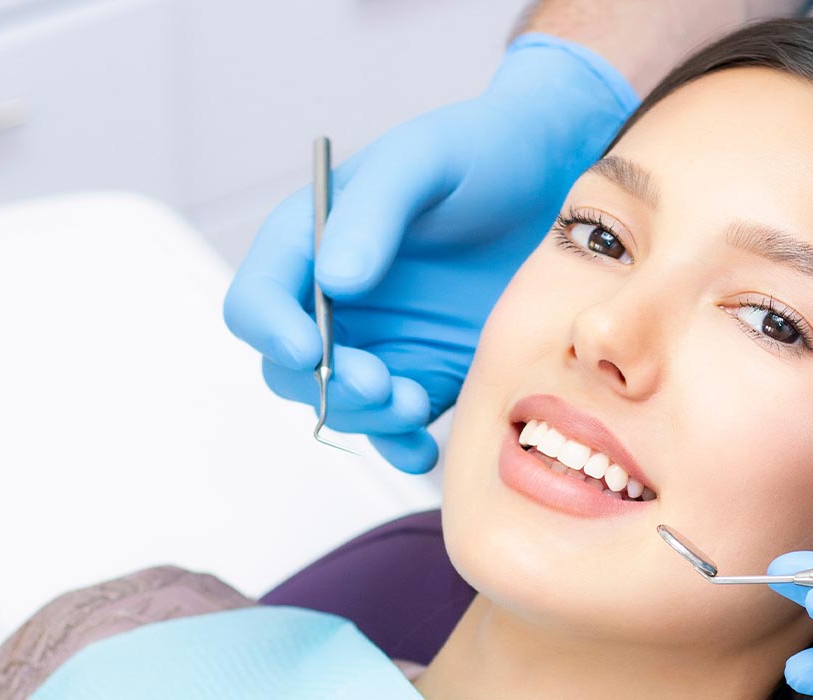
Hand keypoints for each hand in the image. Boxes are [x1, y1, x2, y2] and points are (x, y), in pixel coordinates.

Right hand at [222, 35, 636, 472]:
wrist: (555, 174)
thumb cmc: (479, 150)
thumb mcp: (422, 159)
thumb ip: (372, 212)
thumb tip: (333, 280)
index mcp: (309, 242)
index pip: (257, 301)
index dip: (270, 330)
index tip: (309, 350)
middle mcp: (332, 299)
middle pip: (290, 367)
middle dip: (326, 386)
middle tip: (379, 385)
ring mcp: (377, 340)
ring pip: (338, 404)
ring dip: (365, 418)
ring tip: (414, 405)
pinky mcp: (423, 369)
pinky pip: (393, 423)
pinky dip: (399, 443)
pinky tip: (421, 447)